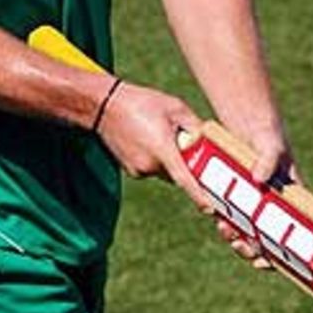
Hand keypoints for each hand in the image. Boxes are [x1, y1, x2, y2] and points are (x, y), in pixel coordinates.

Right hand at [95, 81, 214, 214]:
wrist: (103, 105)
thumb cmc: (140, 103)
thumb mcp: (175, 108)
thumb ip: (194, 126)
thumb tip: (205, 140)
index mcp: (162, 151)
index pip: (184, 180)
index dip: (198, 196)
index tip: (208, 209)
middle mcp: (149, 165)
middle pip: (177, 174)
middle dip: (184, 163)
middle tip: (183, 142)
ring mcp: (138, 170)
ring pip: (164, 171)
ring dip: (168, 160)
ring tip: (159, 134)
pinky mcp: (130, 170)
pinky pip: (151, 169)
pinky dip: (155, 159)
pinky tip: (148, 138)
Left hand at [212, 123, 297, 269]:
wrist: (248, 122)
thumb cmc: (268, 135)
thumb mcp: (271, 145)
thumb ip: (267, 160)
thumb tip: (258, 179)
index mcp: (290, 199)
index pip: (292, 233)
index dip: (281, 252)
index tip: (268, 261)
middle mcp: (273, 205)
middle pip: (266, 238)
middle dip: (253, 248)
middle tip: (240, 246)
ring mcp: (254, 201)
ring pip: (247, 230)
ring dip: (237, 236)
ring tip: (225, 230)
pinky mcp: (237, 195)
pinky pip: (232, 215)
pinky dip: (226, 220)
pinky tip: (218, 219)